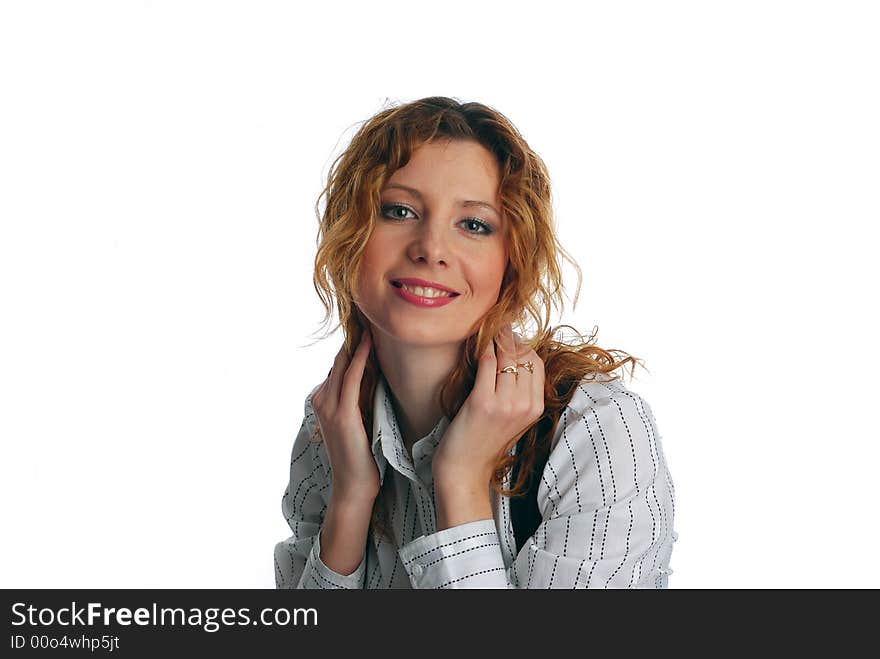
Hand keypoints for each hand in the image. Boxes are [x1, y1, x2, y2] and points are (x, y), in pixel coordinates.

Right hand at [310, 330, 380, 501]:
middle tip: (370, 312)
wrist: (354, 488)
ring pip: (343, 364)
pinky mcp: (342, 415)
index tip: (369, 322)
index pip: (340, 364)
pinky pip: (351, 378)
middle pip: (339, 359)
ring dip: (358, 341)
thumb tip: (377, 375)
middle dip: (354, 336)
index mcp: (324, 400)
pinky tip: (369, 344)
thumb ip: (362, 398)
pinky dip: (360, 359)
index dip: (354, 343)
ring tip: (371, 319)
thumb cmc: (362, 457)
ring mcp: (329, 407)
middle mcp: (322, 399)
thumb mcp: (360, 421)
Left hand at [432, 323, 545, 484]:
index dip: (524, 346)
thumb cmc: (485, 441)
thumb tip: (515, 358)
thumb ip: (520, 393)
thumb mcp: (514, 419)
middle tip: (498, 330)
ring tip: (488, 333)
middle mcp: (524, 405)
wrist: (466, 469)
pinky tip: (477, 346)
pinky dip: (483, 349)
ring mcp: (505, 404)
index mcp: (535, 408)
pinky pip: (487, 363)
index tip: (510, 338)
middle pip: (524, 356)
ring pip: (507, 356)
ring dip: (497, 340)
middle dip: (511, 339)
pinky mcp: (483, 402)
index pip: (537, 364)